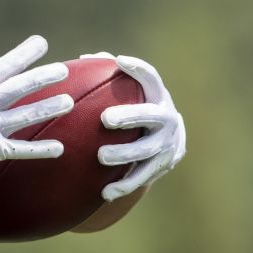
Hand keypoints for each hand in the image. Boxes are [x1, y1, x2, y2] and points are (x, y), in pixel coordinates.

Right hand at [0, 36, 73, 192]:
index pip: (2, 68)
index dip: (22, 54)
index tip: (40, 43)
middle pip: (19, 88)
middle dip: (42, 77)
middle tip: (63, 69)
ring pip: (26, 116)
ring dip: (48, 108)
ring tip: (69, 102)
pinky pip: (22, 150)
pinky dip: (41, 150)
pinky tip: (60, 147)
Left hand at [83, 52, 186, 200]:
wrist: (168, 141)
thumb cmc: (137, 107)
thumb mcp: (132, 92)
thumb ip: (109, 76)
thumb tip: (84, 60)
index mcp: (157, 96)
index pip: (151, 78)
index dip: (139, 69)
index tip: (120, 61)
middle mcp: (167, 119)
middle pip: (151, 117)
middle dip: (130, 116)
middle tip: (106, 119)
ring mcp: (166, 145)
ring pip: (147, 151)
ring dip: (124, 154)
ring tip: (101, 156)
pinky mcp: (160, 167)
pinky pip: (141, 177)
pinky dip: (124, 185)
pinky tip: (105, 193)